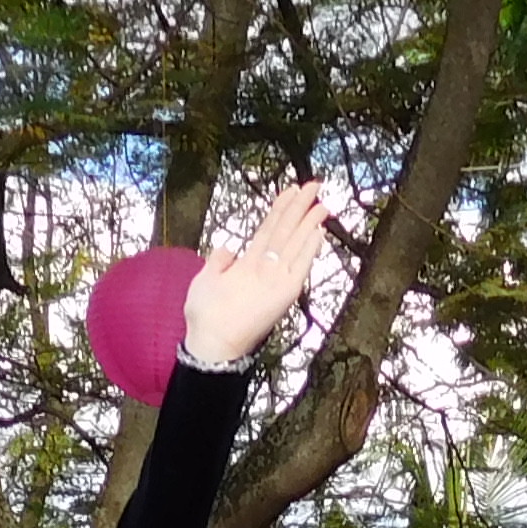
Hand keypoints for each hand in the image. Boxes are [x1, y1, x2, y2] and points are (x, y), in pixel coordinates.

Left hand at [176, 177, 335, 369]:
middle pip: (285, 230)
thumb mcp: (205, 280)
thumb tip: (226, 248)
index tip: (290, 189)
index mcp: (247, 263)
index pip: (268, 228)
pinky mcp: (284, 294)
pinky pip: (299, 267)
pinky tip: (319, 233)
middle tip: (315, 184)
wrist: (211, 343)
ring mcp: (275, 280)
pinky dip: (309, 250)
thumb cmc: (206, 317)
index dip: (280, 208)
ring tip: (321, 202)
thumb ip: (217, 262)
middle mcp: (265, 269)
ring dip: (308, 222)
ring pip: (294, 244)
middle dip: (300, 206)